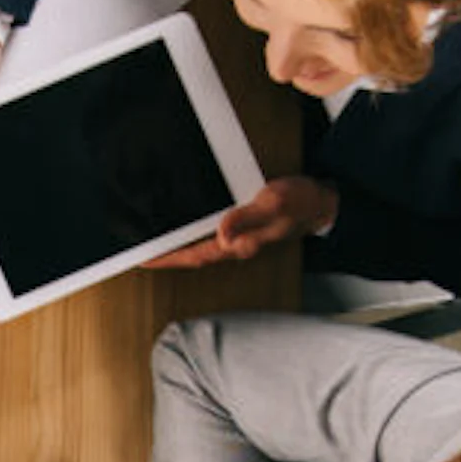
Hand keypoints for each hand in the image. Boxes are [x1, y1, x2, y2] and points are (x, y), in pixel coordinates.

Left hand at [146, 177, 337, 269]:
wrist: (321, 202)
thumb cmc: (299, 203)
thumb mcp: (272, 204)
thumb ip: (246, 218)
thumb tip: (221, 234)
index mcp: (240, 245)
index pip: (195, 256)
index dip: (168, 258)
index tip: (143, 259)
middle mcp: (236, 245)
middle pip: (192, 254)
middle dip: (166, 254)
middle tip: (138, 251)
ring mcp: (239, 238)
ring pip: (199, 244)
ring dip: (178, 244)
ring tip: (153, 239)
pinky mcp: (243, 227)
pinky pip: (211, 232)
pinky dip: (194, 230)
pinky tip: (184, 223)